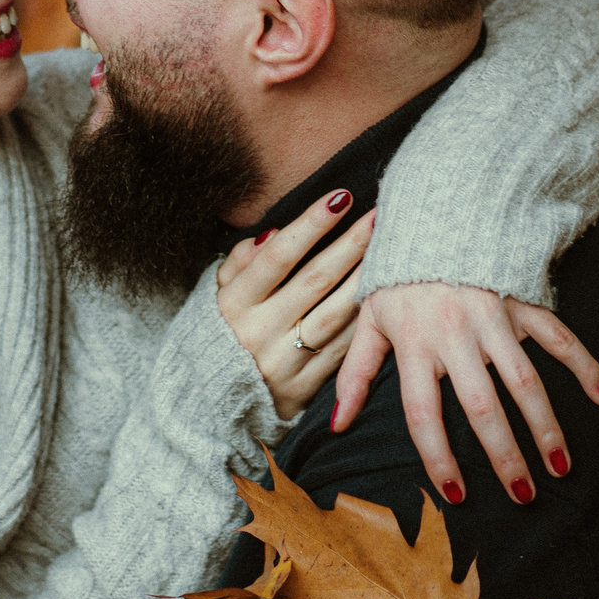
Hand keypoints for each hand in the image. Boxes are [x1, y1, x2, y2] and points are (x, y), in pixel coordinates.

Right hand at [216, 189, 375, 418]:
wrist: (208, 402)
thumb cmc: (220, 333)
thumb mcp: (215, 294)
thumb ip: (240, 262)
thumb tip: (273, 234)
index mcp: (234, 303)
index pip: (278, 254)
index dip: (311, 223)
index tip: (340, 197)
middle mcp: (258, 331)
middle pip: (315, 280)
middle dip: (350, 244)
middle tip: (379, 216)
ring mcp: (282, 362)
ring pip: (334, 315)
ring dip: (364, 281)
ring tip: (390, 254)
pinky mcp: (301, 389)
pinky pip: (339, 351)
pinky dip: (361, 324)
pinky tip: (380, 300)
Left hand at [333, 286, 598, 504]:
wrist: (436, 210)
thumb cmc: (398, 275)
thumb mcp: (368, 320)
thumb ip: (353, 374)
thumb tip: (334, 426)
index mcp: (414, 344)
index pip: (423, 413)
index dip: (438, 456)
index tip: (456, 494)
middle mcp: (455, 335)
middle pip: (482, 406)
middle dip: (504, 456)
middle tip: (522, 497)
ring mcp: (494, 318)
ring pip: (525, 381)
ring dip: (546, 427)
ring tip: (560, 468)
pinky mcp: (523, 301)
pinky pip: (559, 338)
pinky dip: (585, 366)